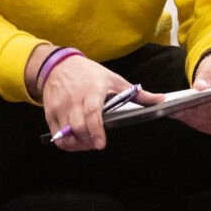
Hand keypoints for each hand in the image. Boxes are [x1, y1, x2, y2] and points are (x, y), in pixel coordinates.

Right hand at [40, 55, 159, 151]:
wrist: (59, 65)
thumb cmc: (90, 74)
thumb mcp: (115, 80)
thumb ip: (138, 94)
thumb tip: (161, 100)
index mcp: (92, 91)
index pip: (92, 113)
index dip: (96, 131)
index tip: (102, 144)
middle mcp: (73, 100)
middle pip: (78, 128)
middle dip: (88, 141)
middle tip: (98, 144)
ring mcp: (59, 107)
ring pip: (65, 134)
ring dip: (78, 144)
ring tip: (88, 143)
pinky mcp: (49, 113)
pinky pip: (56, 135)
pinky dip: (66, 143)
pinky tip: (76, 142)